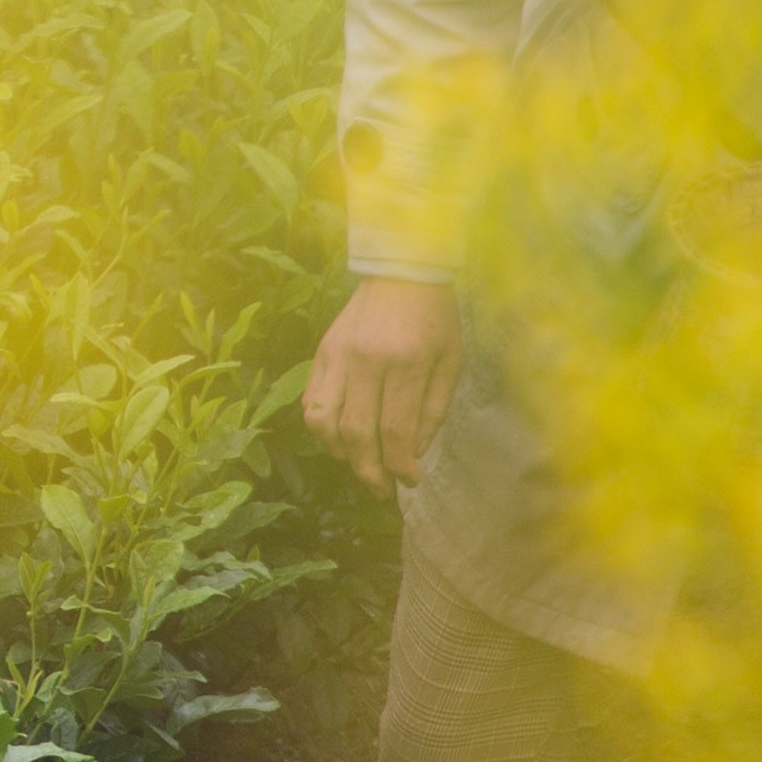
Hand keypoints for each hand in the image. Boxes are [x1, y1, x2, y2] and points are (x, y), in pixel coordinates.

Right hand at [305, 275, 464, 490]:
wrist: (401, 272)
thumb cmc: (435, 319)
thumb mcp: (451, 362)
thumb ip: (433, 410)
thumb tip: (413, 453)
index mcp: (405, 364)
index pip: (395, 431)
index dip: (400, 466)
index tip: (408, 482)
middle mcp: (365, 362)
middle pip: (356, 433)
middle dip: (368, 470)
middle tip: (381, 489)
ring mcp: (337, 357)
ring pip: (324, 421)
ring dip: (339, 452)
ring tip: (358, 464)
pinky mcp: (321, 353)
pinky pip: (310, 401)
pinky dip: (320, 428)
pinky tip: (338, 438)